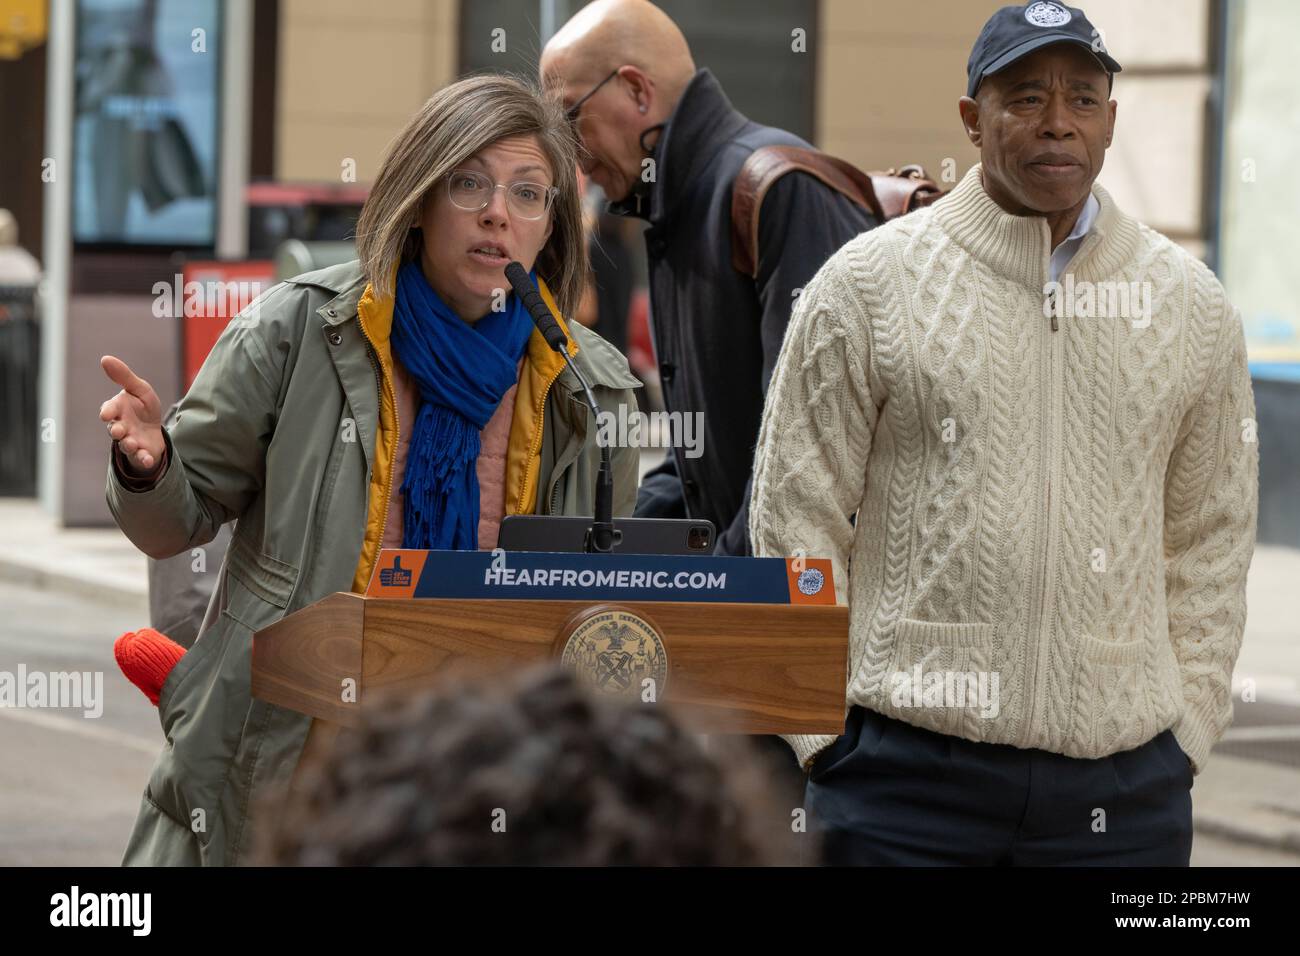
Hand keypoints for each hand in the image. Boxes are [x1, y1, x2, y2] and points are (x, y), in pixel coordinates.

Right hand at [99, 355, 164, 473]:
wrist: (154, 429)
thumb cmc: (142, 407)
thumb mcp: (139, 389)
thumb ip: (124, 376)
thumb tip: (105, 358)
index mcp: (118, 410)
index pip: (109, 410)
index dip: (108, 411)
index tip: (106, 414)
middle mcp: (120, 426)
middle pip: (115, 429)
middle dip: (116, 430)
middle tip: (119, 430)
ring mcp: (130, 441)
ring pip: (125, 445)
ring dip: (128, 445)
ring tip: (132, 443)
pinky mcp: (142, 453)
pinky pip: (141, 458)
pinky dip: (143, 460)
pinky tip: (148, 460)